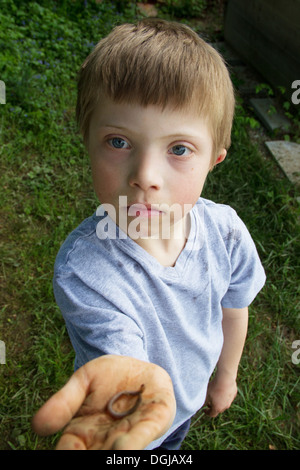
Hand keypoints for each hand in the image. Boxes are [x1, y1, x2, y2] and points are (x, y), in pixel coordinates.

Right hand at [32, 355, 175, 449]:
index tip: (66, 452)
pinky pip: (143, 434)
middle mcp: (106, 441)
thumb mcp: (83, 381)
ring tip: (111, 452)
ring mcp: (130, 433)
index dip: (66, 453)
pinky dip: (134, 443)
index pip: (68, 451)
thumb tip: (38, 426)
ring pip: (119, 452)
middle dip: (91, 457)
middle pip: (95, 456)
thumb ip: (64, 402)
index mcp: (82, 434)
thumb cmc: (109, 377)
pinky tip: (123, 448)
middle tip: (90, 454)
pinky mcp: (154, 421)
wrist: (140, 368)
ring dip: (113, 454)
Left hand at [203, 371, 236, 417]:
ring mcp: (230, 400)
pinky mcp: (234, 394)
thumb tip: (198, 406)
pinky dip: (224, 396)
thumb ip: (202, 402)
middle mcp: (225, 406)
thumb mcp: (206, 395)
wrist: (225, 378)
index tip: (204, 409)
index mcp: (218, 408)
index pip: (212, 414)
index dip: (207, 412)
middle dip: (213, 407)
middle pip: (218, 409)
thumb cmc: (214, 387)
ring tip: (215, 395)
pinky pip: (228, 397)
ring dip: (219, 401)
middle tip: (208, 402)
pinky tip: (221, 390)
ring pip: (224, 403)